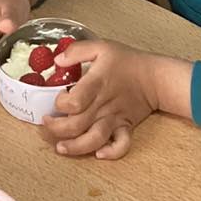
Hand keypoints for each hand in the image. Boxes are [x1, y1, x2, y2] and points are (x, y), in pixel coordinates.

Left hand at [42, 40, 162, 159]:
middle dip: (57, 129)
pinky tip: (98, 154)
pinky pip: (121, 146)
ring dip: (75, 147)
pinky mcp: (126, 127)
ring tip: (61, 148)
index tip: (58, 97)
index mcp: (97, 83)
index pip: (74, 102)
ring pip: (94, 140)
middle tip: (47, 123)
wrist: (154, 76)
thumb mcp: (101, 46)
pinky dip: (111, 153)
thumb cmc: (126, 61)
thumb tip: (57, 60)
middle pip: (77, 125)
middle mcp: (104, 104)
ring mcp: (115, 118)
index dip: (61, 104)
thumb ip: (77, 50)